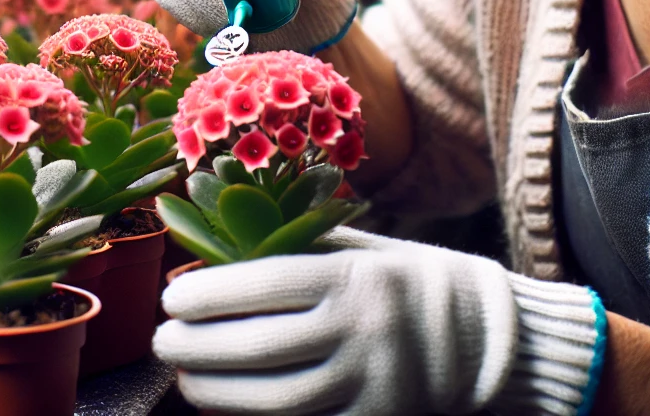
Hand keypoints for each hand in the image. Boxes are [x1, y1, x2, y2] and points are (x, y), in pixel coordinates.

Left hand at [154, 229, 604, 415]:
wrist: (488, 340)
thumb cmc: (408, 282)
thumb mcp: (362, 250)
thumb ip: (297, 250)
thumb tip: (211, 250)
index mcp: (356, 277)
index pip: (264, 285)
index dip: (208, 295)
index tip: (171, 298)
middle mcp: (363, 331)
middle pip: (260, 349)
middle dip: (198, 348)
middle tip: (162, 342)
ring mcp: (371, 385)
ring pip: (276, 402)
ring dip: (218, 392)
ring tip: (187, 377)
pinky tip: (229, 405)